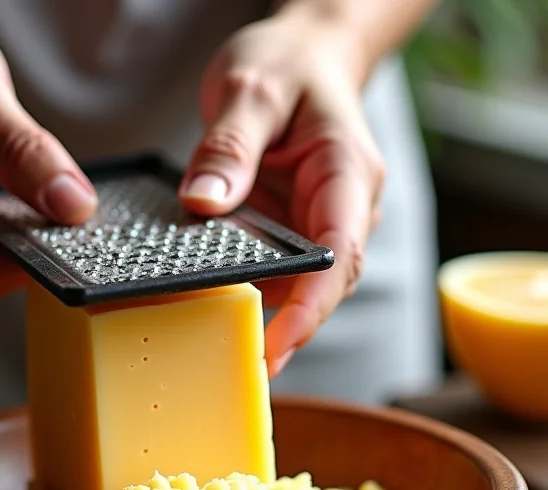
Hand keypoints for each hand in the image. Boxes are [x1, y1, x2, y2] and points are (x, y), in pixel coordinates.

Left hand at [179, 14, 384, 376]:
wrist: (302, 57)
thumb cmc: (288, 65)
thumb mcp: (251, 90)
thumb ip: (229, 146)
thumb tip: (204, 204)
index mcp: (347, 174)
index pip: (340, 255)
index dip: (311, 308)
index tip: (275, 345)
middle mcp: (341, 209)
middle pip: (325, 286)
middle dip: (288, 331)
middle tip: (241, 370)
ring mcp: (317, 224)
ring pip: (302, 288)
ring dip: (270, 322)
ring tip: (224, 355)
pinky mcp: (292, 230)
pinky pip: (277, 273)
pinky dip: (252, 297)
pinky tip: (217, 314)